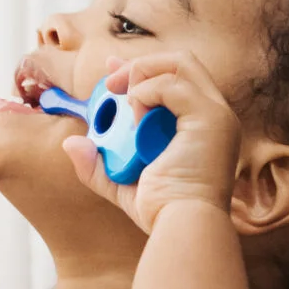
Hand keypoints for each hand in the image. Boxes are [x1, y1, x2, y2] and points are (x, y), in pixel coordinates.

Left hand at [63, 51, 241, 234]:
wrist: (183, 226)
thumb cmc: (162, 212)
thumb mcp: (123, 185)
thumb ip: (98, 166)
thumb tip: (71, 143)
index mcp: (201, 126)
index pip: (176, 78)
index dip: (143, 68)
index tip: (112, 70)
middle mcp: (215, 115)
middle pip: (182, 61)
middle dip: (141, 64)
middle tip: (110, 83)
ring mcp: (216, 114)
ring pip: (180, 63)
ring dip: (142, 75)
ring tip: (120, 97)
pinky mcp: (210, 118)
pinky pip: (172, 85)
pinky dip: (146, 92)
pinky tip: (134, 116)